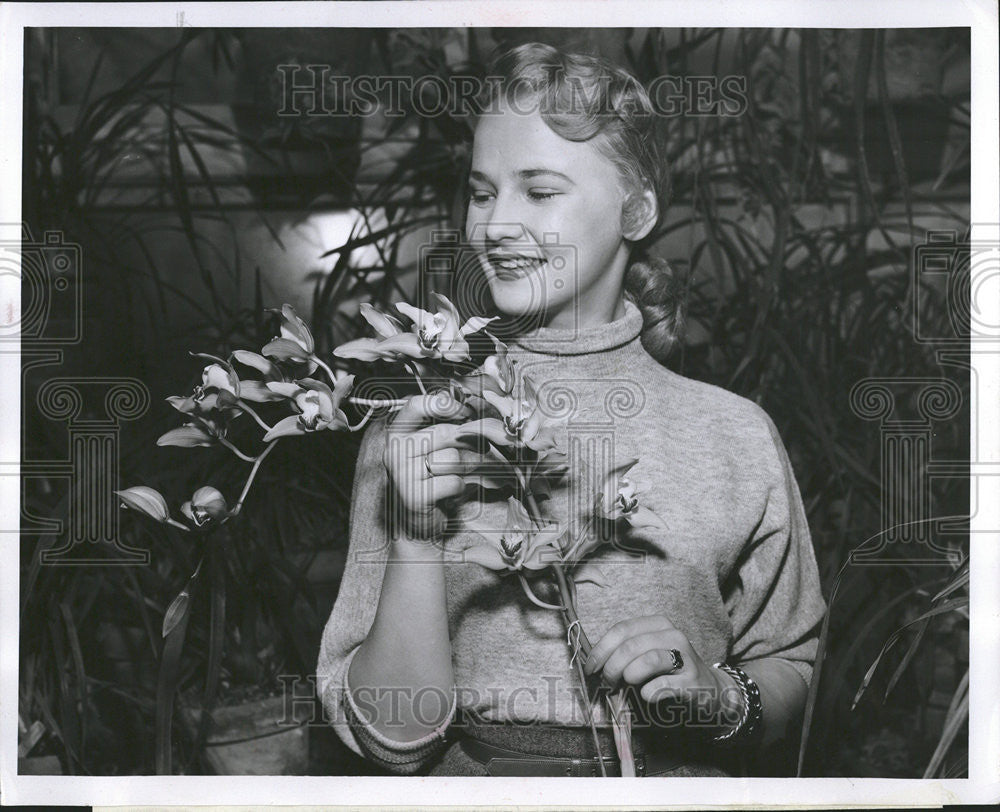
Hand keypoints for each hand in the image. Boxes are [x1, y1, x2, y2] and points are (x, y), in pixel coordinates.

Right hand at [383, 391, 486, 538]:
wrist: (417, 522)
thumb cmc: (431, 478)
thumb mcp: (435, 447)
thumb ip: (447, 425)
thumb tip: (474, 406)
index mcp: (397, 432)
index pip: (417, 404)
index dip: (445, 404)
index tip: (465, 412)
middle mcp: (394, 450)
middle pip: (445, 433)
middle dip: (470, 442)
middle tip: (480, 450)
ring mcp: (401, 474)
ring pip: (452, 457)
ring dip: (467, 467)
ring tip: (462, 474)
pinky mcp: (413, 496)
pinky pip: (453, 481)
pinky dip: (461, 488)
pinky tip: (451, 492)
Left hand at [583, 614, 742, 734]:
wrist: (709, 692)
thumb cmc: (670, 672)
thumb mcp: (648, 653)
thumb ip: (624, 652)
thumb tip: (594, 663)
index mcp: (658, 624)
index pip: (621, 630)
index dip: (601, 650)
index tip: (591, 668)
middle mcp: (673, 635)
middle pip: (630, 646)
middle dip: (611, 666)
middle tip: (607, 681)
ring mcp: (685, 658)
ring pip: (647, 660)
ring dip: (628, 676)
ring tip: (625, 685)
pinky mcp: (692, 681)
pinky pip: (662, 685)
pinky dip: (647, 692)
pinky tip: (646, 695)